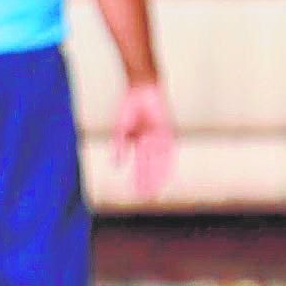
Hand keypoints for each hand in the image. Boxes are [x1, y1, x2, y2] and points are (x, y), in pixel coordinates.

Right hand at [115, 81, 177, 199]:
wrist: (142, 89)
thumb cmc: (130, 106)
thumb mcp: (121, 130)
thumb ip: (119, 147)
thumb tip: (116, 166)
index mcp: (140, 143)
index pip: (140, 166)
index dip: (139, 179)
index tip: (137, 193)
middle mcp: (152, 143)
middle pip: (150, 167)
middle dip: (147, 181)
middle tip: (146, 196)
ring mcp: (160, 138)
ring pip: (159, 162)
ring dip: (157, 176)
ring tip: (155, 189)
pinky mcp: (168, 131)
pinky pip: (169, 150)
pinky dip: (167, 162)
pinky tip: (166, 172)